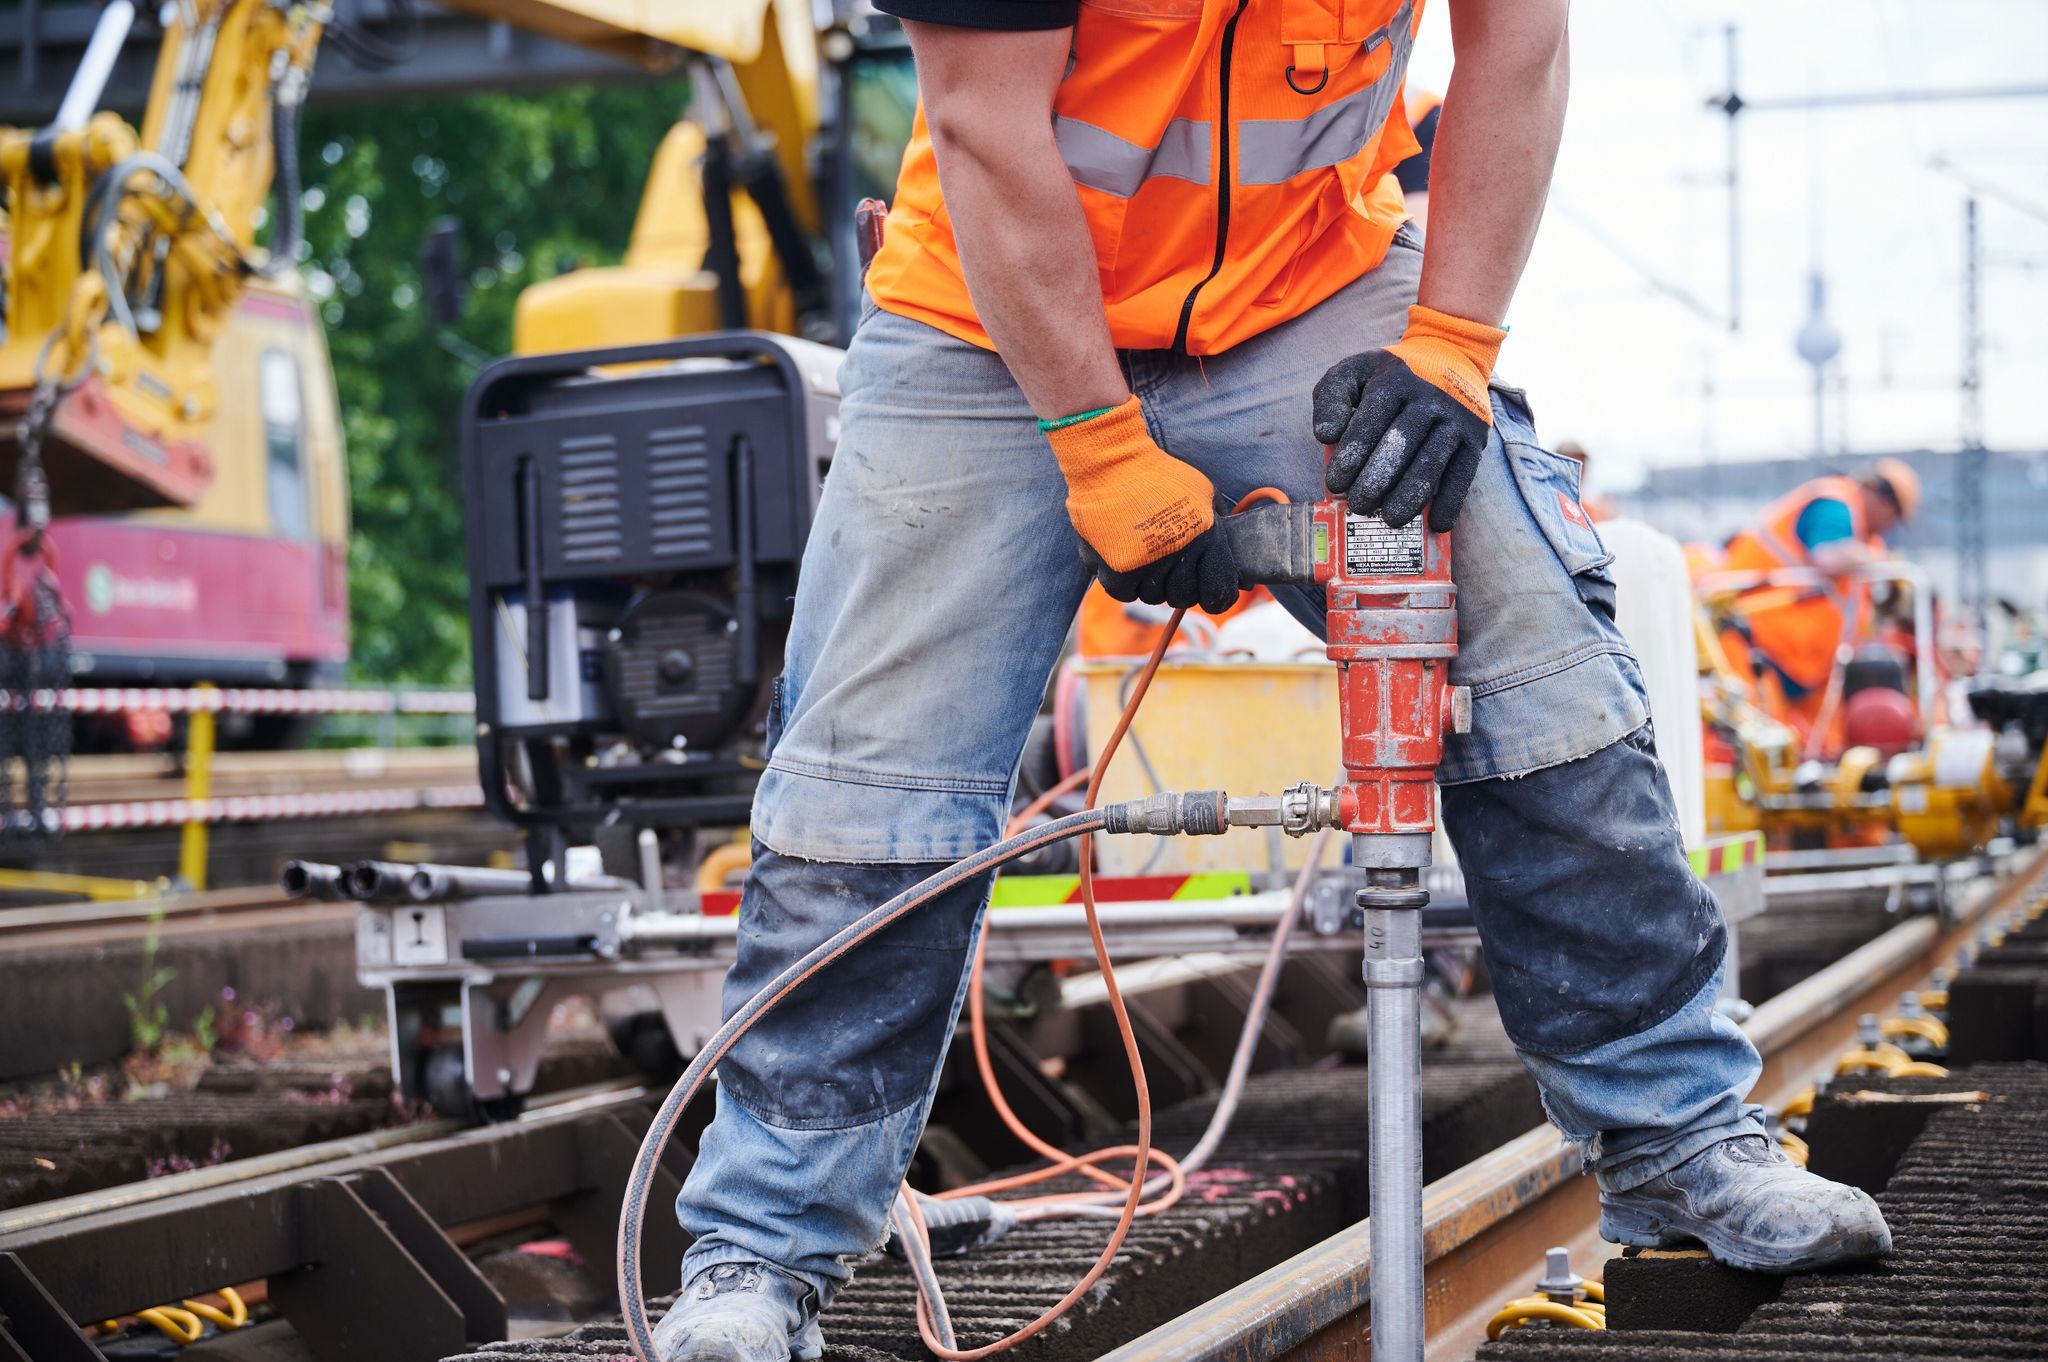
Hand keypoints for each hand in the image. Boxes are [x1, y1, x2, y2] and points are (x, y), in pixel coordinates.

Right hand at [1043, 396, 1240, 613]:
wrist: (1113, 462)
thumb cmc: (1162, 475)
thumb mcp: (1205, 493)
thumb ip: (1222, 527)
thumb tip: (1239, 569)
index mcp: (1207, 538)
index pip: (1218, 594)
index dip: (1216, 597)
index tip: (1209, 591)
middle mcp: (1179, 555)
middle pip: (1183, 597)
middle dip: (1181, 586)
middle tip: (1171, 566)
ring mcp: (1146, 565)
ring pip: (1153, 596)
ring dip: (1152, 582)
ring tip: (1146, 558)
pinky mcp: (1117, 568)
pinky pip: (1125, 594)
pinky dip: (1126, 583)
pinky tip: (1127, 562)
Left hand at [1312, 304, 1506, 530]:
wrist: (1451, 356)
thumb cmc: (1389, 375)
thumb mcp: (1354, 372)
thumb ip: (1331, 399)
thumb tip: (1325, 435)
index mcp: (1393, 382)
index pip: (1370, 424)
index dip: (1351, 457)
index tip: (1335, 484)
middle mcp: (1428, 400)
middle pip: (1400, 446)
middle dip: (1376, 481)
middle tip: (1359, 506)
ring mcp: (1455, 420)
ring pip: (1431, 464)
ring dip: (1410, 497)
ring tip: (1390, 520)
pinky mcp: (1475, 438)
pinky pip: (1464, 475)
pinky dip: (1451, 502)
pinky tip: (1437, 523)